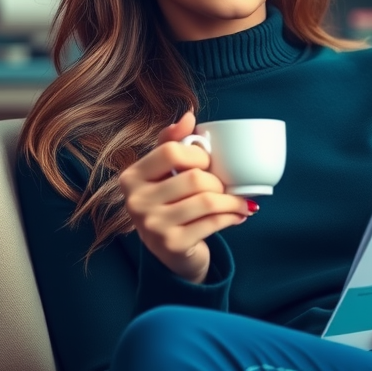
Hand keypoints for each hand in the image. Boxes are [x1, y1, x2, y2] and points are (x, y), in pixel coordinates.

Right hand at [117, 111, 256, 283]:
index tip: (208, 163)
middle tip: (224, 188)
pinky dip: (233, 216)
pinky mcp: (172, 245)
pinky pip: (213, 222)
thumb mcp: (164, 172)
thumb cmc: (170, 205)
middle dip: (218, 182)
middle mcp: (136, 202)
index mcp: (132, 177)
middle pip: (194, 178)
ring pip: (207, 200)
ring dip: (231, 200)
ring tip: (239, 201)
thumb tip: (188, 116)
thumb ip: (171, 142)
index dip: (198, 154)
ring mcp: (152, 226)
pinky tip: (240, 214)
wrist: (172, 254)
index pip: (171, 151)